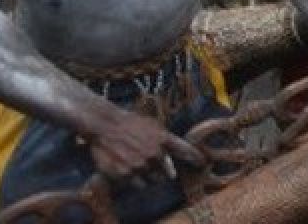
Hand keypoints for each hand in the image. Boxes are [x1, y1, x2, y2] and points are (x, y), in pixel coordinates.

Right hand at [86, 108, 204, 187]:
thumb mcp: (153, 125)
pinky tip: (128, 169)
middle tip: (150, 164)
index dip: (195, 158)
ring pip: (152, 181)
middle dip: (161, 172)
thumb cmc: (129, 123)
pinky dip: (135, 180)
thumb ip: (165, 139)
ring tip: (136, 164)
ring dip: (148, 177)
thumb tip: (174, 151)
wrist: (106, 125)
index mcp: (163, 139)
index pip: (185, 151)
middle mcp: (155, 154)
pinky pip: (137, 185)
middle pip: (166, 173)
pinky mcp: (126, 174)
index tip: (202, 162)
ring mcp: (140, 165)